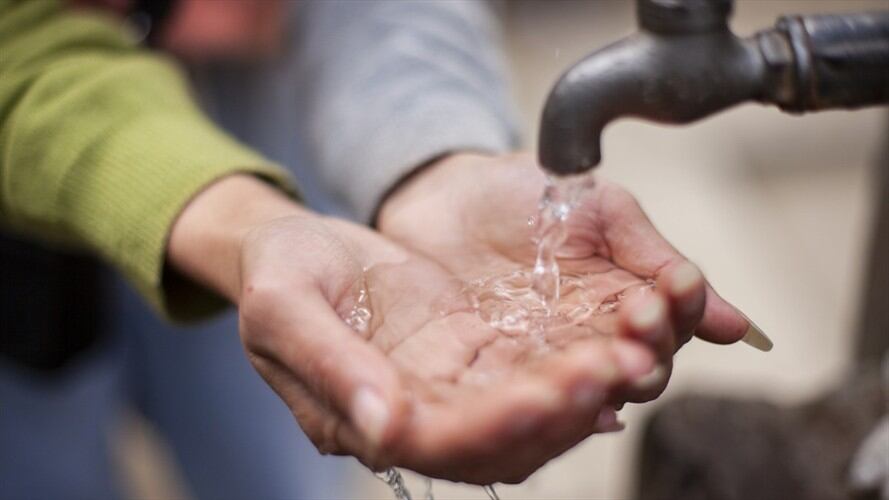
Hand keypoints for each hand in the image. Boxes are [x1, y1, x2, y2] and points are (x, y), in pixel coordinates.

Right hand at [167, 175, 664, 483]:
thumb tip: (385, 427)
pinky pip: (529, 374)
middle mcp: (411, 418)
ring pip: (525, 415)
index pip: (437, 441)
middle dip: (559, 411)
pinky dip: (571, 370)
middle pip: (498, 440)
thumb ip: (331, 366)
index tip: (547, 393)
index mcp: (358, 418)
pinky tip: (614, 352)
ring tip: (630, 357)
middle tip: (613, 369)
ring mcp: (444, 390)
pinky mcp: (468, 357)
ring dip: (578, 395)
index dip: (494, 425)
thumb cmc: (278, 273)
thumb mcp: (284, 308)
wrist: (295, 248)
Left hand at [379, 153, 768, 402]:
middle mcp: (587, 343)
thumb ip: (653, 257)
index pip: (667, 329)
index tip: (673, 286)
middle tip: (639, 322)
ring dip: (603, 382)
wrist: (442, 194)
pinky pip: (525, 402)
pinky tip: (558, 396)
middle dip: (645, 352)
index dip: (677, 312)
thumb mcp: (598, 208)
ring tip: (606, 363)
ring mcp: (539, 362)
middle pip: (636, 372)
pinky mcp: (489, 377)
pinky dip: (547, 405)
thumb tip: (733, 322)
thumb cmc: (522, 196)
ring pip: (587, 394)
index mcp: (621, 304)